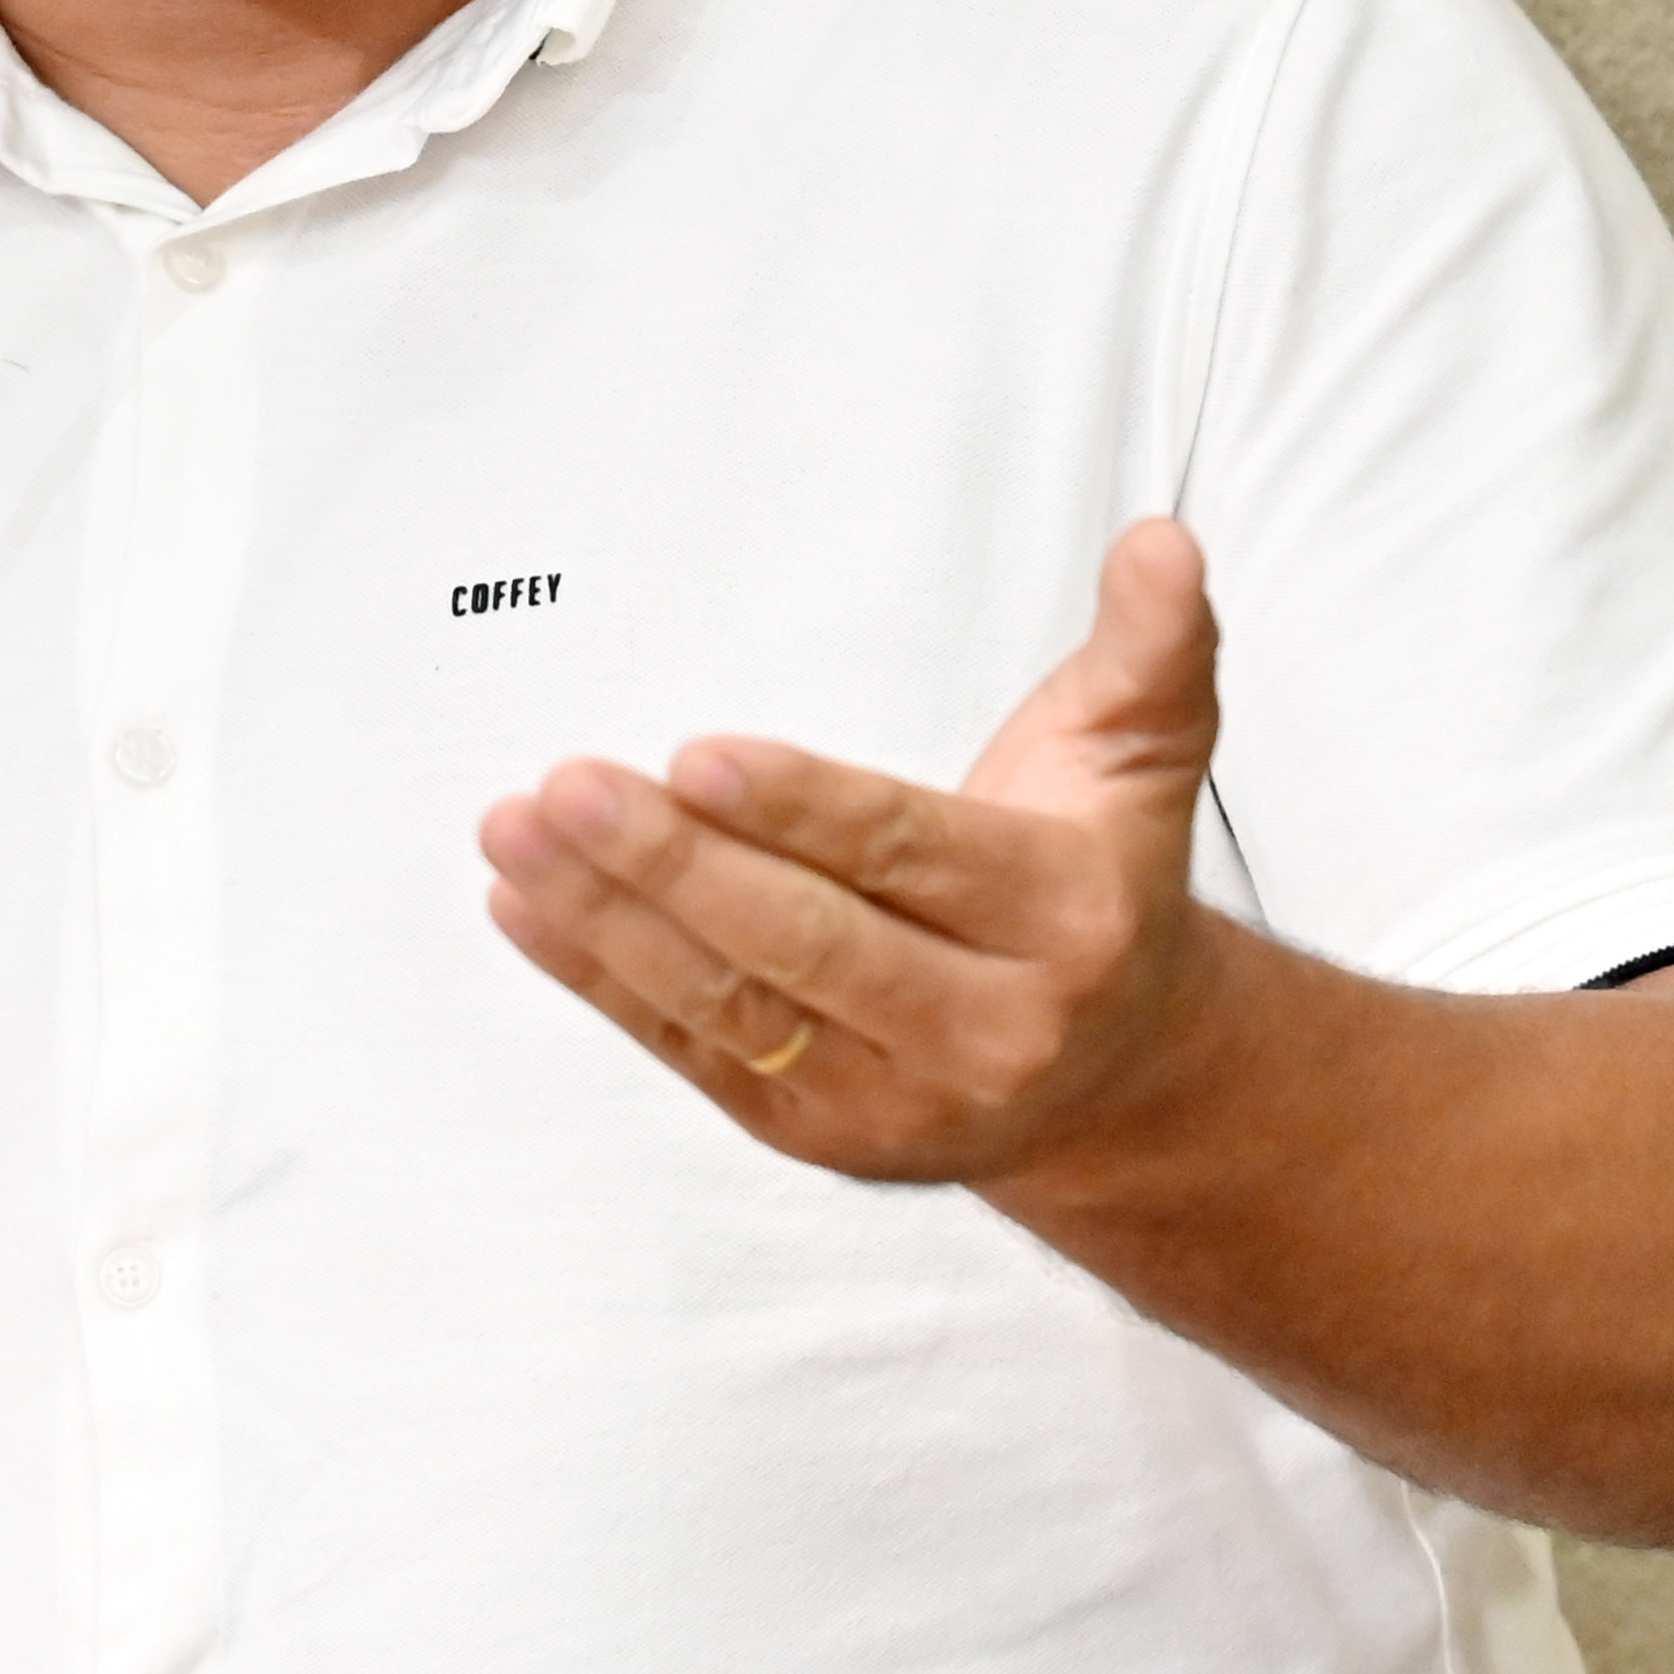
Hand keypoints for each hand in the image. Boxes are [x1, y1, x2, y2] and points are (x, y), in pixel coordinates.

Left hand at [478, 515, 1229, 1185]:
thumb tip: (1159, 539)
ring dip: (609, 918)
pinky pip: (693, 1050)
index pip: (912, 857)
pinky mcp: (820, 1133)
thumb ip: (1153, 647)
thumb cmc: (1102, 882)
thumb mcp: (1144, 759)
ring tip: (515, 830)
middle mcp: (989, 1029)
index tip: (694, 758)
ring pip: (734, 1003)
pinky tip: (524, 903)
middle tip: (566, 787)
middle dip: (676, 865)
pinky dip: (600, 978)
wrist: (1123, 1081)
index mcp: (1067, 921)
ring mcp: (897, 1098)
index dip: (801, 810)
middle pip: (808, 941)